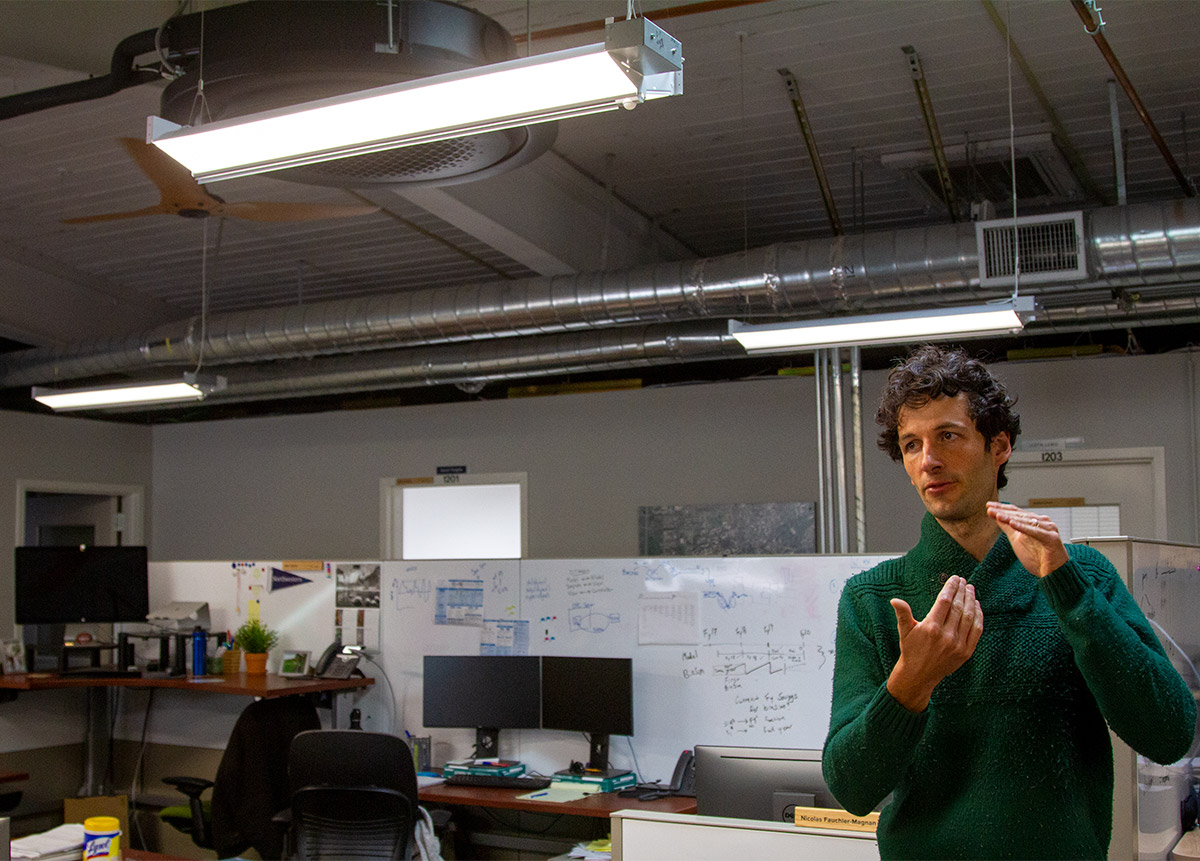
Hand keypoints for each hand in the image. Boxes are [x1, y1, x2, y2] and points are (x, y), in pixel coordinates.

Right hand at [886, 575, 982, 711]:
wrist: (919, 674)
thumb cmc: (911, 649)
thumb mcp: (904, 630)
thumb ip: (903, 613)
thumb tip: (895, 600)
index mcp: (931, 627)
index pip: (945, 601)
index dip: (950, 587)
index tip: (954, 578)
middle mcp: (946, 636)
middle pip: (958, 607)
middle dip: (961, 591)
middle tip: (963, 580)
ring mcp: (958, 644)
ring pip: (969, 616)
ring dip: (971, 600)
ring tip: (970, 589)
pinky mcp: (967, 652)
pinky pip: (977, 630)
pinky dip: (978, 616)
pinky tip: (976, 606)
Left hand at [986, 501, 1068, 578]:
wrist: (1054, 573)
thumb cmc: (1038, 557)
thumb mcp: (1017, 539)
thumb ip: (1008, 527)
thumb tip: (996, 515)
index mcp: (1034, 521)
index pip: (1016, 512)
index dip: (1002, 508)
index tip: (988, 505)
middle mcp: (1042, 522)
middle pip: (1019, 515)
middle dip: (1003, 512)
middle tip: (990, 509)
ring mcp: (1048, 529)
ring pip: (1026, 521)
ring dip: (1011, 518)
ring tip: (998, 515)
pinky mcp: (1052, 538)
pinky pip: (1036, 532)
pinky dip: (1024, 528)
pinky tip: (1012, 524)